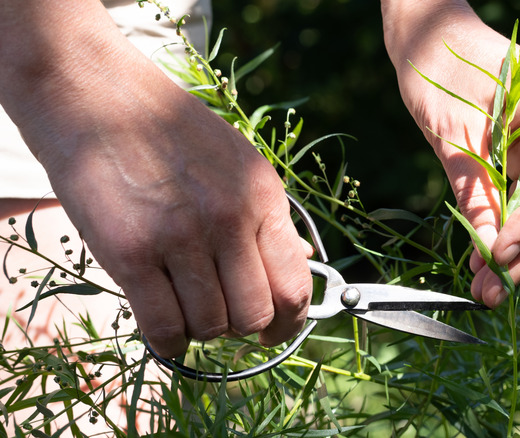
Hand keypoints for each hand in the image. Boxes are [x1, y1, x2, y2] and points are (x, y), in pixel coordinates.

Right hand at [0, 0, 311, 357]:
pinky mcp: (130, 253)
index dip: (288, 323)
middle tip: (222, 315)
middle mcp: (228, 219)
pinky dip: (170, 342)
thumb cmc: (170, 131)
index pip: (294, 286)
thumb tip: (300, 263)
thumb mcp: (240, 162)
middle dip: (241, 327)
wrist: (98, 96)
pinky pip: (164, 329)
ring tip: (185, 305)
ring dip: (201, 329)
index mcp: (262, 198)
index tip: (274, 332)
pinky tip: (166, 329)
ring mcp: (179, 237)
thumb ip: (268, 218)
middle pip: (253, 315)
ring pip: (210, 326)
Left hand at [382, 1, 519, 307]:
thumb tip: (491, 252)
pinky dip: (507, 228)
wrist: (428, 36)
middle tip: (491, 291)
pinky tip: (486, 258)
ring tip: (485, 288)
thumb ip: (476, 192)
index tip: (499, 255)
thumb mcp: (451, 134)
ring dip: (517, 249)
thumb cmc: (436, 66)